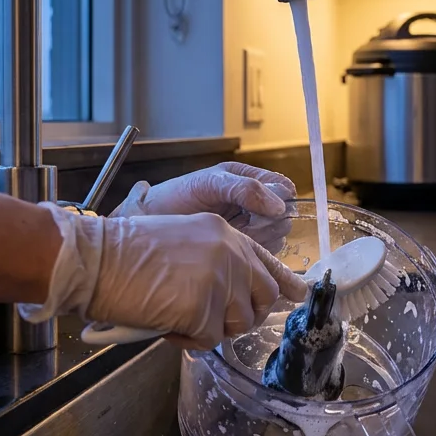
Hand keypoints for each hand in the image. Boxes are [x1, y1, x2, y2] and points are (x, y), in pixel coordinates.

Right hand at [22, 205, 309, 349]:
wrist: (94, 259)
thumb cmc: (124, 255)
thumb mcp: (182, 241)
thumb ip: (215, 260)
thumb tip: (237, 294)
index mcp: (224, 234)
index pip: (268, 261)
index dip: (284, 282)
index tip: (298, 294)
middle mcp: (229, 252)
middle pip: (263, 298)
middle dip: (243, 317)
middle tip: (211, 321)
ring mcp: (219, 278)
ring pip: (238, 323)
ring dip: (211, 330)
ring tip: (178, 318)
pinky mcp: (203, 305)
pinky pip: (209, 340)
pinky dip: (188, 341)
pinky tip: (165, 325)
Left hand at [113, 162, 296, 251]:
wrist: (151, 224)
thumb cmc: (176, 197)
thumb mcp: (209, 183)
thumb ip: (244, 188)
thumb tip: (279, 205)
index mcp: (248, 180)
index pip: (284, 188)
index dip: (279, 198)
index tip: (262, 207)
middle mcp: (253, 204)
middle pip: (283, 216)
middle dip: (266, 221)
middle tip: (241, 221)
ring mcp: (249, 229)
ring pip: (276, 236)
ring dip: (258, 238)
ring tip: (232, 233)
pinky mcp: (242, 251)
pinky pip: (263, 255)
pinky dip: (252, 253)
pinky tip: (232, 247)